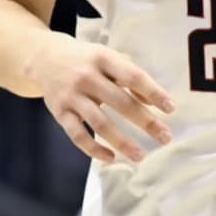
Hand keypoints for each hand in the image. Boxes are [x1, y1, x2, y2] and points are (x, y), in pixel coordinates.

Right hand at [34, 40, 173, 162]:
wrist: (44, 58)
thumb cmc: (86, 60)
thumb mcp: (108, 57)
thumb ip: (131, 75)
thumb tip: (155, 102)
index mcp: (103, 58)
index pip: (133, 76)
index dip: (153, 92)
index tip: (171, 109)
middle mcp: (86, 76)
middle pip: (120, 102)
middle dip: (145, 122)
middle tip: (165, 137)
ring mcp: (71, 95)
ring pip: (99, 123)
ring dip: (122, 142)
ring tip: (140, 156)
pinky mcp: (59, 112)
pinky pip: (77, 135)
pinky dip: (93, 149)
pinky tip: (110, 157)